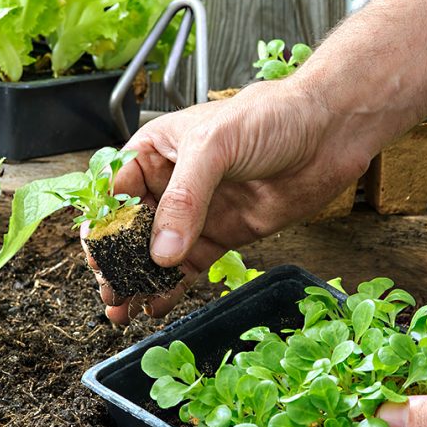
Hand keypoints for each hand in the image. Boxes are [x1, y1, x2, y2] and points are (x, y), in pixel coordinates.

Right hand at [92, 79, 372, 323]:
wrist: (329, 131)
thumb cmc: (271, 117)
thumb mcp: (216, 147)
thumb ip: (185, 199)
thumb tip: (161, 251)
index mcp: (156, 150)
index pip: (115, 192)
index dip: (102, 225)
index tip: (97, 257)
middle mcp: (172, 183)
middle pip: (131, 229)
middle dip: (116, 262)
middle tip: (109, 291)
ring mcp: (198, 212)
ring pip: (157, 254)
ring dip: (138, 281)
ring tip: (122, 308)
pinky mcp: (224, 235)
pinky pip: (189, 267)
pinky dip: (171, 288)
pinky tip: (156, 307)